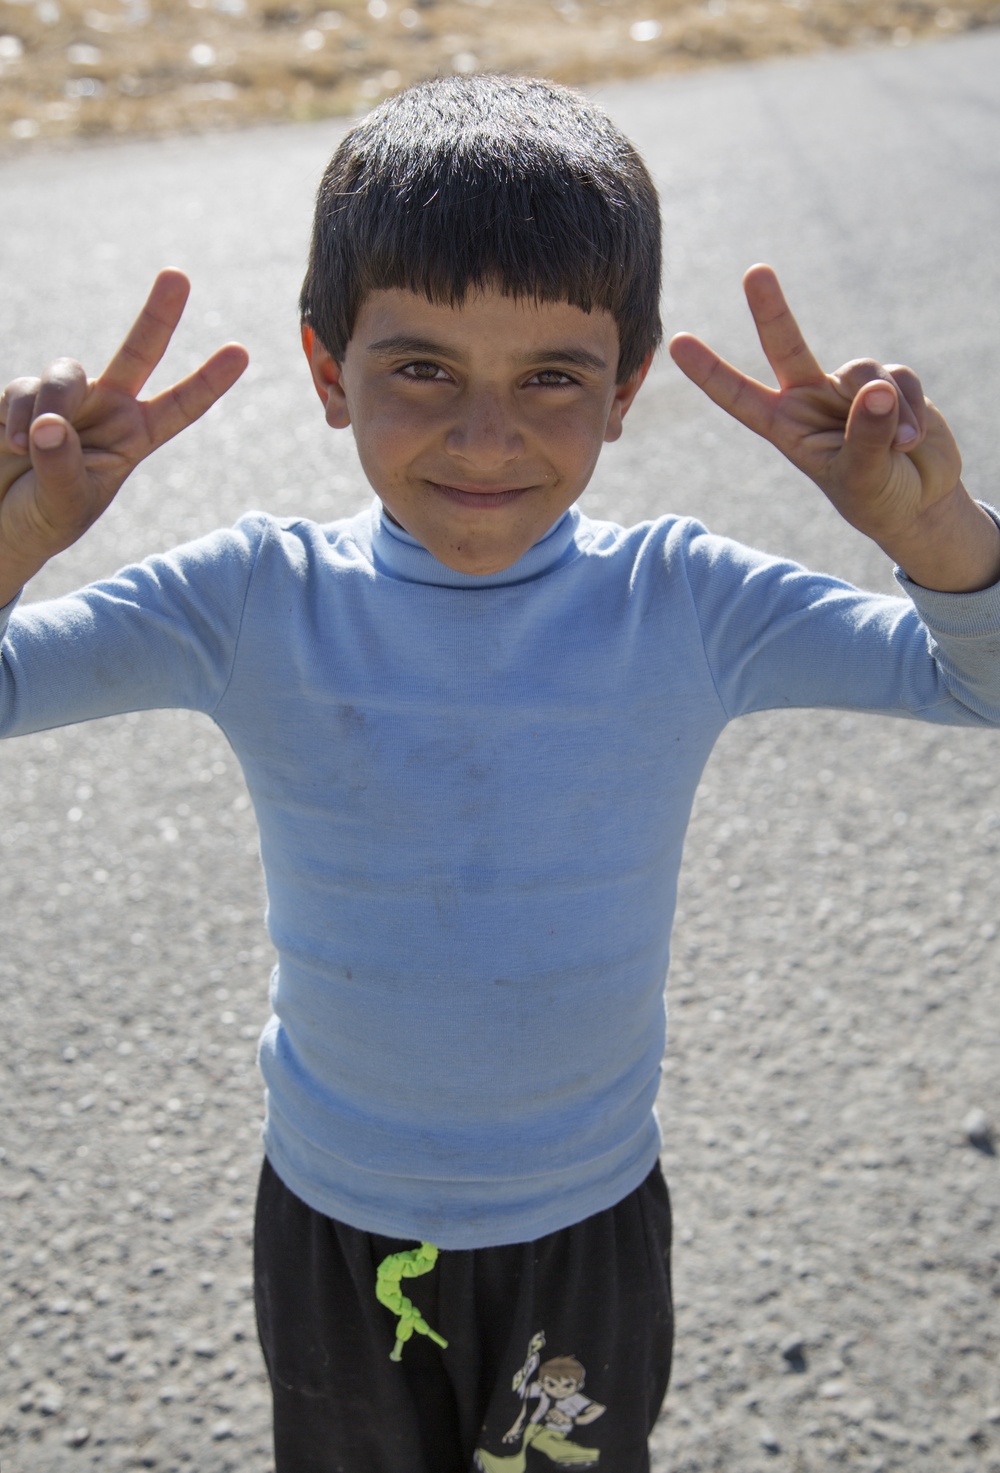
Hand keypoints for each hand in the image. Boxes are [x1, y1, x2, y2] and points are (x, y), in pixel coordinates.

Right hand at [0, 270, 247, 599]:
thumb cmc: (40, 519)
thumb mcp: (61, 505)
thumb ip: (61, 468)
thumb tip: (50, 424)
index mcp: (134, 438)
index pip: (179, 407)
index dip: (208, 381)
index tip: (241, 352)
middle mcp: (107, 409)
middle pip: (138, 353)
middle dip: (158, 315)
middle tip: (178, 276)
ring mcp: (66, 397)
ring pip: (67, 373)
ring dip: (51, 405)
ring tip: (26, 447)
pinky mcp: (23, 394)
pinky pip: (23, 389)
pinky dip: (15, 414)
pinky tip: (9, 443)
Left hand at [669, 266, 999, 591]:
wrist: (919, 499)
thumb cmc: (876, 498)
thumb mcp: (863, 477)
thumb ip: (866, 436)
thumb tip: (877, 390)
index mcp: (786, 427)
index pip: (740, 397)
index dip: (710, 372)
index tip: (677, 343)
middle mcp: (810, 399)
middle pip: (785, 346)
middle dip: (771, 309)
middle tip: (755, 272)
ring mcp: (849, 387)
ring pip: (863, 372)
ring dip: (889, 408)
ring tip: (901, 446)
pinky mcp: (890, 381)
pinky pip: (900, 380)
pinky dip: (912, 408)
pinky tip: (915, 440)